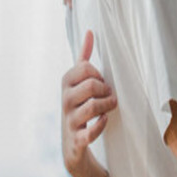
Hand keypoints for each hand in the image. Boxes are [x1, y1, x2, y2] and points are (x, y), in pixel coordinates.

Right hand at [61, 30, 116, 176]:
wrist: (72, 145)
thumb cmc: (78, 106)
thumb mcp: (78, 81)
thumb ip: (84, 58)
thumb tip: (90, 31)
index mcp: (66, 84)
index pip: (84, 68)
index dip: (98, 73)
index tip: (102, 80)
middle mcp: (65, 101)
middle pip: (91, 86)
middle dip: (105, 89)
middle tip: (110, 95)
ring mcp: (69, 121)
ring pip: (92, 107)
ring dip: (107, 105)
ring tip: (111, 106)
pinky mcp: (76, 140)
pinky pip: (89, 133)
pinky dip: (100, 125)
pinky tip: (105, 120)